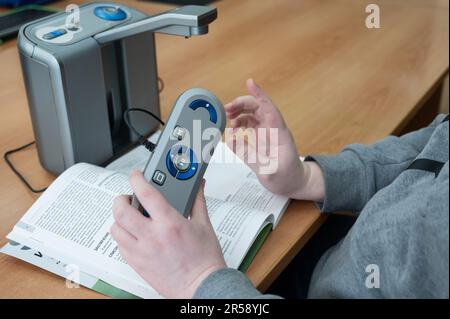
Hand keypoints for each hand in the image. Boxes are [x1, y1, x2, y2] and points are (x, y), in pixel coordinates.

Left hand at [110, 171, 225, 298]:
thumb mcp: (204, 225)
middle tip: (129, 198)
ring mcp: (141, 252)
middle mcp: (152, 236)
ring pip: (116, 228)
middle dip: (121, 199)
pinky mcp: (137, 264)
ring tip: (130, 216)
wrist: (202, 287)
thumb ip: (198, 201)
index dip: (137, 179)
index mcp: (170, 223)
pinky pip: (120, 245)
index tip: (136, 175)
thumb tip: (198, 185)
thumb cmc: (205, 260)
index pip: (146, 193)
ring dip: (120, 218)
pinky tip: (133, 234)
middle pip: (121, 210)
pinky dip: (123, 236)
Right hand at [225, 79, 324, 200]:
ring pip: (252, 114)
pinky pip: (249, 124)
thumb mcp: (271, 173)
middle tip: (226, 109)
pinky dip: (239, 123)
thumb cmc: (287, 177)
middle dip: (242, 103)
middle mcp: (272, 129)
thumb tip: (232, 142)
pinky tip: (232, 130)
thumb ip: (252, 158)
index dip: (259, 95)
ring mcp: (266, 133)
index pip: (269, 108)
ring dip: (239, 111)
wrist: (293, 183)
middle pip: (257, 108)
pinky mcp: (260, 139)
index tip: (250, 82)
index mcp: (279, 133)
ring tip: (227, 118)